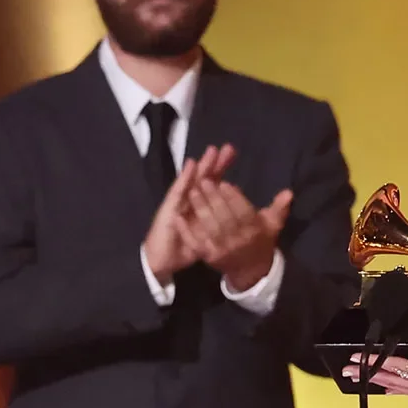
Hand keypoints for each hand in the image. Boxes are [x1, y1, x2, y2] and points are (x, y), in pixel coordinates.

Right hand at [141, 145, 235, 284]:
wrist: (163, 261)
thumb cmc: (186, 249)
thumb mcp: (209, 237)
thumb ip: (223, 226)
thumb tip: (243, 219)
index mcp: (202, 206)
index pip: (214, 183)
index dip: (223, 169)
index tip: (233, 153)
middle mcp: (191, 200)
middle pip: (206, 178)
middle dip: (217, 163)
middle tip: (229, 147)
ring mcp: (179, 203)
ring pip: (193, 181)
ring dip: (203, 165)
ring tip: (212, 150)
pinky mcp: (170, 208)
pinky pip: (179, 191)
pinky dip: (185, 177)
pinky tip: (192, 164)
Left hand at [176, 180, 292, 291]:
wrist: (251, 271)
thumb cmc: (260, 242)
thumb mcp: (272, 225)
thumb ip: (279, 208)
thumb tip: (289, 193)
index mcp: (255, 231)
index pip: (244, 212)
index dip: (234, 197)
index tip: (225, 183)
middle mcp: (239, 240)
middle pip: (225, 217)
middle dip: (214, 198)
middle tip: (204, 181)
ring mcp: (223, 250)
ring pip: (210, 227)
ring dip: (200, 209)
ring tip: (192, 192)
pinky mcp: (209, 257)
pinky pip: (197, 243)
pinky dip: (187, 231)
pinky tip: (179, 217)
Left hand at [341, 306, 407, 407]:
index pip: (395, 364)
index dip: (376, 359)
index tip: (357, 357)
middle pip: (387, 378)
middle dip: (367, 373)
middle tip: (347, 370)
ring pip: (393, 385)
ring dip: (376, 379)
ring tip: (360, 377)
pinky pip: (404, 391)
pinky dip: (392, 388)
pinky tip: (387, 389)